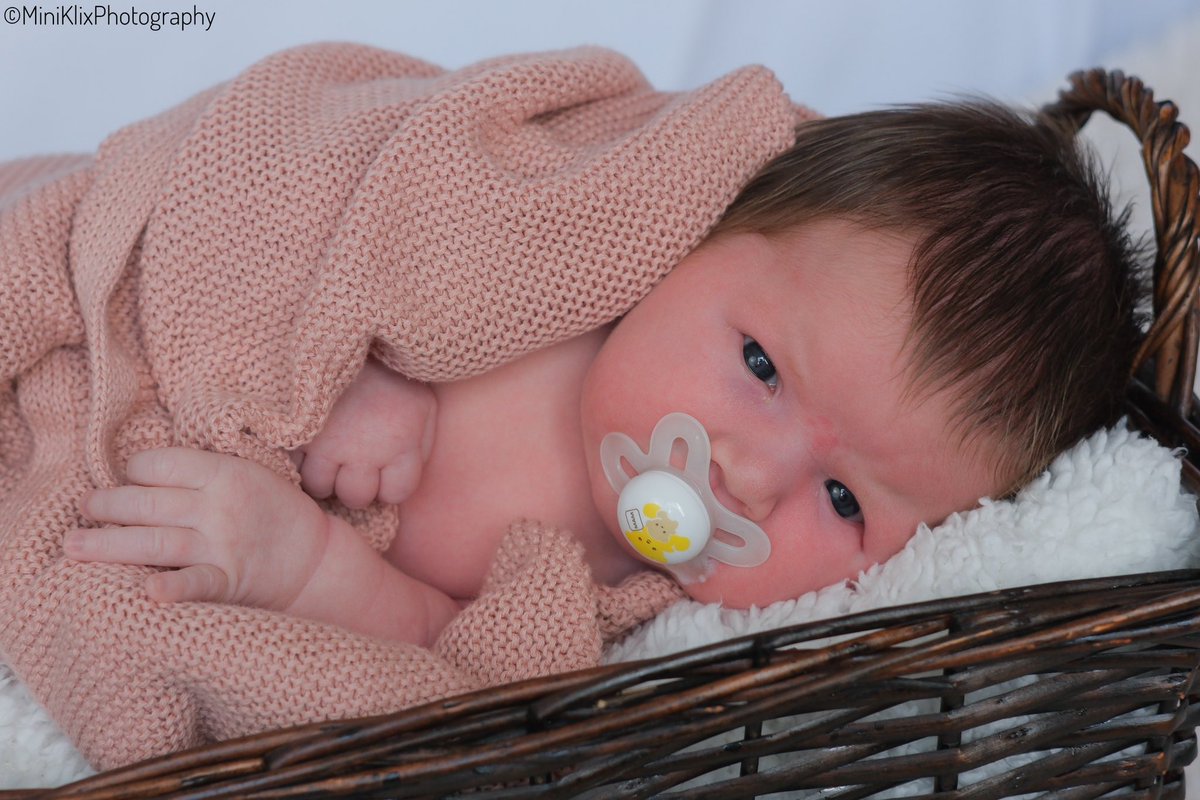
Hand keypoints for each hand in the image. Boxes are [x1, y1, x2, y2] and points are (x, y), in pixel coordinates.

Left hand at [65, 447, 330, 609]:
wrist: (316, 561)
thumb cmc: (275, 514)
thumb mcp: (249, 474)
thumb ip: (202, 472)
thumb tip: (139, 472)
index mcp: (224, 473)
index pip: (160, 465)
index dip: (133, 471)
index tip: (125, 480)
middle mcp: (219, 508)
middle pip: (147, 503)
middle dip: (106, 504)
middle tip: (83, 509)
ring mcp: (223, 546)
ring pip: (154, 542)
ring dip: (107, 544)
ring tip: (72, 544)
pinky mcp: (228, 582)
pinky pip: (196, 584)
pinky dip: (173, 588)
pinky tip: (147, 592)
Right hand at [290, 357, 435, 508]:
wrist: (346, 326)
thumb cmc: (386, 369)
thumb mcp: (421, 402)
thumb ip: (420, 444)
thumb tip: (405, 478)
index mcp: (403, 440)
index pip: (397, 492)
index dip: (387, 485)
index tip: (380, 469)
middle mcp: (367, 448)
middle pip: (355, 496)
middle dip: (351, 481)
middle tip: (347, 458)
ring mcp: (328, 442)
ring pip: (319, 485)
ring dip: (319, 471)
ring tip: (324, 446)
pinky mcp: (294, 430)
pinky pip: (291, 463)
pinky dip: (294, 455)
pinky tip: (303, 436)